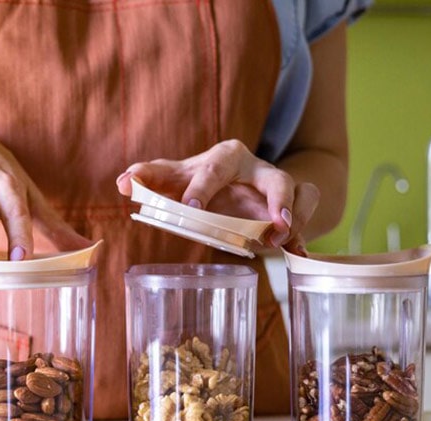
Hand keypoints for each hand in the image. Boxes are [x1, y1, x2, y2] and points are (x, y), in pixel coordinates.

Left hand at [115, 139, 318, 252]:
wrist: (231, 184)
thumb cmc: (197, 180)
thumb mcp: (174, 178)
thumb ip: (148, 177)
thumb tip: (122, 183)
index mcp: (224, 158)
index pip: (214, 167)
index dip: (202, 186)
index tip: (191, 207)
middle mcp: (256, 170)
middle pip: (275, 177)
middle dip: (277, 199)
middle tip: (272, 224)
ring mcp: (277, 188)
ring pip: (300, 192)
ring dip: (295, 216)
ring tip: (280, 241)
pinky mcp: (291, 207)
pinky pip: (308, 215)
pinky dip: (304, 235)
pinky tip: (299, 252)